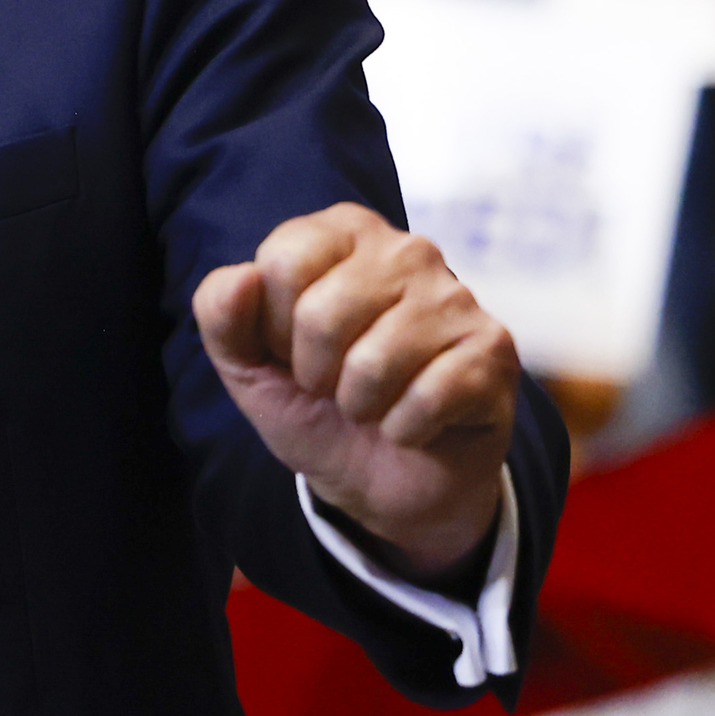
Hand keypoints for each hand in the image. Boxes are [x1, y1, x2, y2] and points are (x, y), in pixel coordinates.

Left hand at [196, 205, 516, 573]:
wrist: (382, 483)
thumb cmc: (318, 407)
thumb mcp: (249, 366)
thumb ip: (222, 317)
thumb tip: (241, 277)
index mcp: (344, 233)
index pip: (282, 262)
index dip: (274, 329)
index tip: (294, 350)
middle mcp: (407, 250)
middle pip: (322, 314)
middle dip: (315, 374)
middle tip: (337, 386)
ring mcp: (456, 297)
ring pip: (373, 362)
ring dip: (360, 406)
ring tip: (375, 404)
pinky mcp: (493, 350)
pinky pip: (425, 399)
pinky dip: (405, 430)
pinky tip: (416, 423)